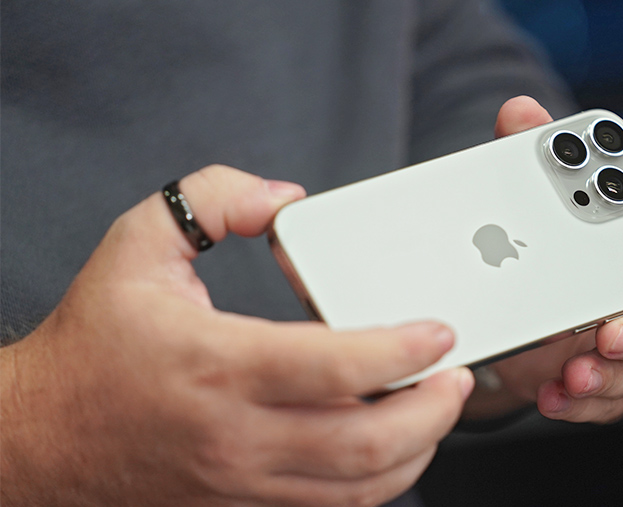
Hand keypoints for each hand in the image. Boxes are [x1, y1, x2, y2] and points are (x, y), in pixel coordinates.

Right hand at [0, 165, 474, 506]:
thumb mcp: (137, 244)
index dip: (401, 350)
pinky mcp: (243, 504)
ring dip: (417, 450)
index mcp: (217, 363)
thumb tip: (283, 200)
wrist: (41, 437)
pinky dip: (378, 482)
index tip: (440, 331)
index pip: (334, 367)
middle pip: (364, 443)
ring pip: (358, 489)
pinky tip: (396, 446)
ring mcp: (242, 480)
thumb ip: (212, 200)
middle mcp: (236, 433)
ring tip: (441, 407)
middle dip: (432, 411)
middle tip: (459, 374)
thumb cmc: (95, 342)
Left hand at [463, 97, 622, 422]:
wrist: (518, 299)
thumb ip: (532, 157)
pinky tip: (553, 394)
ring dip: (613, 375)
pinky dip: (581, 401)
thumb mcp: (538, 197)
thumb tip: (520, 112)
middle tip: (613, 332)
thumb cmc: (552, 242)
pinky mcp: (612, 378)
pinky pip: (610, 399)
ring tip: (572, 371)